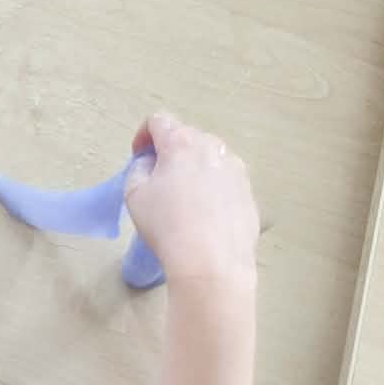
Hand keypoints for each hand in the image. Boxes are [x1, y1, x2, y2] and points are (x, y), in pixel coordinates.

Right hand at [124, 113, 258, 285]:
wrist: (212, 264)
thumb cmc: (167, 225)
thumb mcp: (134, 194)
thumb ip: (138, 168)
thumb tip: (152, 163)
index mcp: (182, 142)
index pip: (158, 121)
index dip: (143, 135)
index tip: (138, 157)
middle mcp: (213, 147)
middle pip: (187, 138)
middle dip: (170, 152)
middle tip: (159, 180)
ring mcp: (236, 170)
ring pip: (209, 159)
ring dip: (194, 169)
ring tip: (186, 200)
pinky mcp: (249, 193)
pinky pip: (226, 182)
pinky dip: (214, 190)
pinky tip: (207, 218)